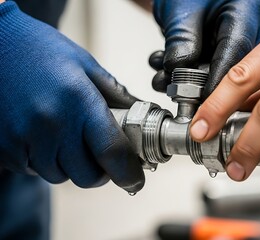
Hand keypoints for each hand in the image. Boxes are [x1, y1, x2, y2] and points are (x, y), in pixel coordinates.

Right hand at [0, 2, 143, 191]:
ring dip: (70, 165)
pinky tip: (41, 135)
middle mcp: (50, 125)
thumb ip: (115, 94)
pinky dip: (44, 160)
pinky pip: (33, 170)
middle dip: (100, 171)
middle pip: (87, 176)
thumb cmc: (40, 49)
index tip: (135, 180)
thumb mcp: (84, 64)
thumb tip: (140, 114)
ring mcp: (22, 139)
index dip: (129, 173)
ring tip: (66, 135)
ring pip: (60, 175)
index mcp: (78, 101)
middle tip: (101, 155)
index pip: (112, 152)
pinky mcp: (2, 148)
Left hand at [149, 0, 259, 98]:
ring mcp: (230, 44)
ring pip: (210, 74)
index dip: (218, 81)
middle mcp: (244, 31)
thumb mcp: (181, 11)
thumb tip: (179, 74)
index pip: (236, 53)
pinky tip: (164, 65)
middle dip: (194, 83)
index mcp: (244, 14)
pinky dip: (179, 71)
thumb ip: (182, 42)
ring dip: (181, 78)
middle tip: (172, 87)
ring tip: (161, 74)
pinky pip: (201, 70)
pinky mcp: (216, 52)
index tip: (203, 101)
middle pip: (226, 70)